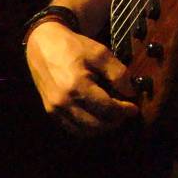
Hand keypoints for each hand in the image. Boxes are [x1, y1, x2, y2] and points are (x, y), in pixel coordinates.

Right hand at [26, 21, 138, 135]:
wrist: (43, 45)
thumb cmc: (73, 46)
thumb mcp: (100, 53)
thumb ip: (117, 74)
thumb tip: (130, 92)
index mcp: (77, 86)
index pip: (107, 108)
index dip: (124, 111)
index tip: (134, 108)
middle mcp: (64, 102)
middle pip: (96, 125)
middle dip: (115, 122)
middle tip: (124, 114)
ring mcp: (55, 109)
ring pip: (84, 131)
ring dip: (101, 128)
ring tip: (112, 117)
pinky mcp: (50, 111)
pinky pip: (71, 128)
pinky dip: (87, 128)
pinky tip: (96, 117)